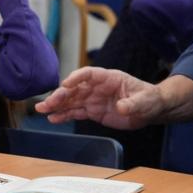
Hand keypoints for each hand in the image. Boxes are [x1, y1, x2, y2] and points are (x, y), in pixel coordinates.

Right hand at [34, 67, 163, 129]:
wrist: (151, 110)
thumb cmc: (150, 99)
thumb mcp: (145, 101)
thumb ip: (133, 103)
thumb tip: (121, 107)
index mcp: (109, 78)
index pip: (89, 74)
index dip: (77, 77)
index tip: (66, 84)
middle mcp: (97, 87)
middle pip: (75, 88)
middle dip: (60, 95)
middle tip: (48, 103)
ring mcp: (93, 99)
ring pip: (71, 101)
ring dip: (57, 105)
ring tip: (42, 110)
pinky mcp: (93, 112)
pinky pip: (76, 112)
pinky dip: (64, 115)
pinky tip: (53, 118)